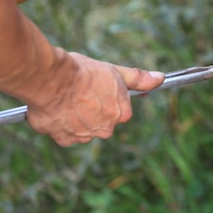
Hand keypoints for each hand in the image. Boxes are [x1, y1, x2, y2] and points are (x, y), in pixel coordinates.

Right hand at [25, 52, 164, 146]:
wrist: (51, 80)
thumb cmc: (84, 72)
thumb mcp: (115, 71)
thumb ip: (139, 79)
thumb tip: (160, 78)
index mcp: (121, 114)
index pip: (117, 109)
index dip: (105, 97)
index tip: (94, 87)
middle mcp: (106, 129)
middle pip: (100, 120)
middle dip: (91, 109)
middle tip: (79, 92)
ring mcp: (85, 136)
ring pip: (81, 127)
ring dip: (74, 117)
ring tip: (66, 98)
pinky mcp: (64, 140)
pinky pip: (63, 133)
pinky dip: (59, 123)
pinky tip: (56, 108)